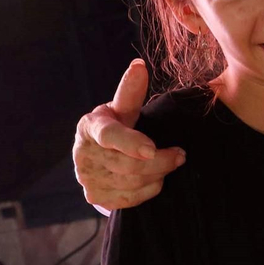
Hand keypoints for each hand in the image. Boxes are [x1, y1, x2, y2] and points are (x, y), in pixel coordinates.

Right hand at [72, 60, 183, 210]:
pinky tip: (157, 178)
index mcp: (89, 127)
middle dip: (160, 160)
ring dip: (158, 174)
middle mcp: (83, 155)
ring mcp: (87, 178)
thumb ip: (131, 91)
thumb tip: (139, 66)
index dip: (131, 143)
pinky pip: (129, 199)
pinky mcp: (95, 196)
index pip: (110, 136)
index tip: (152, 149)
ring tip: (171, 162)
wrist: (98, 153)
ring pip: (131, 183)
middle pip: (127, 164)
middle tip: (181, 154)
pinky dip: (149, 189)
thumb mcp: (121, 108)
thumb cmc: (115, 124)